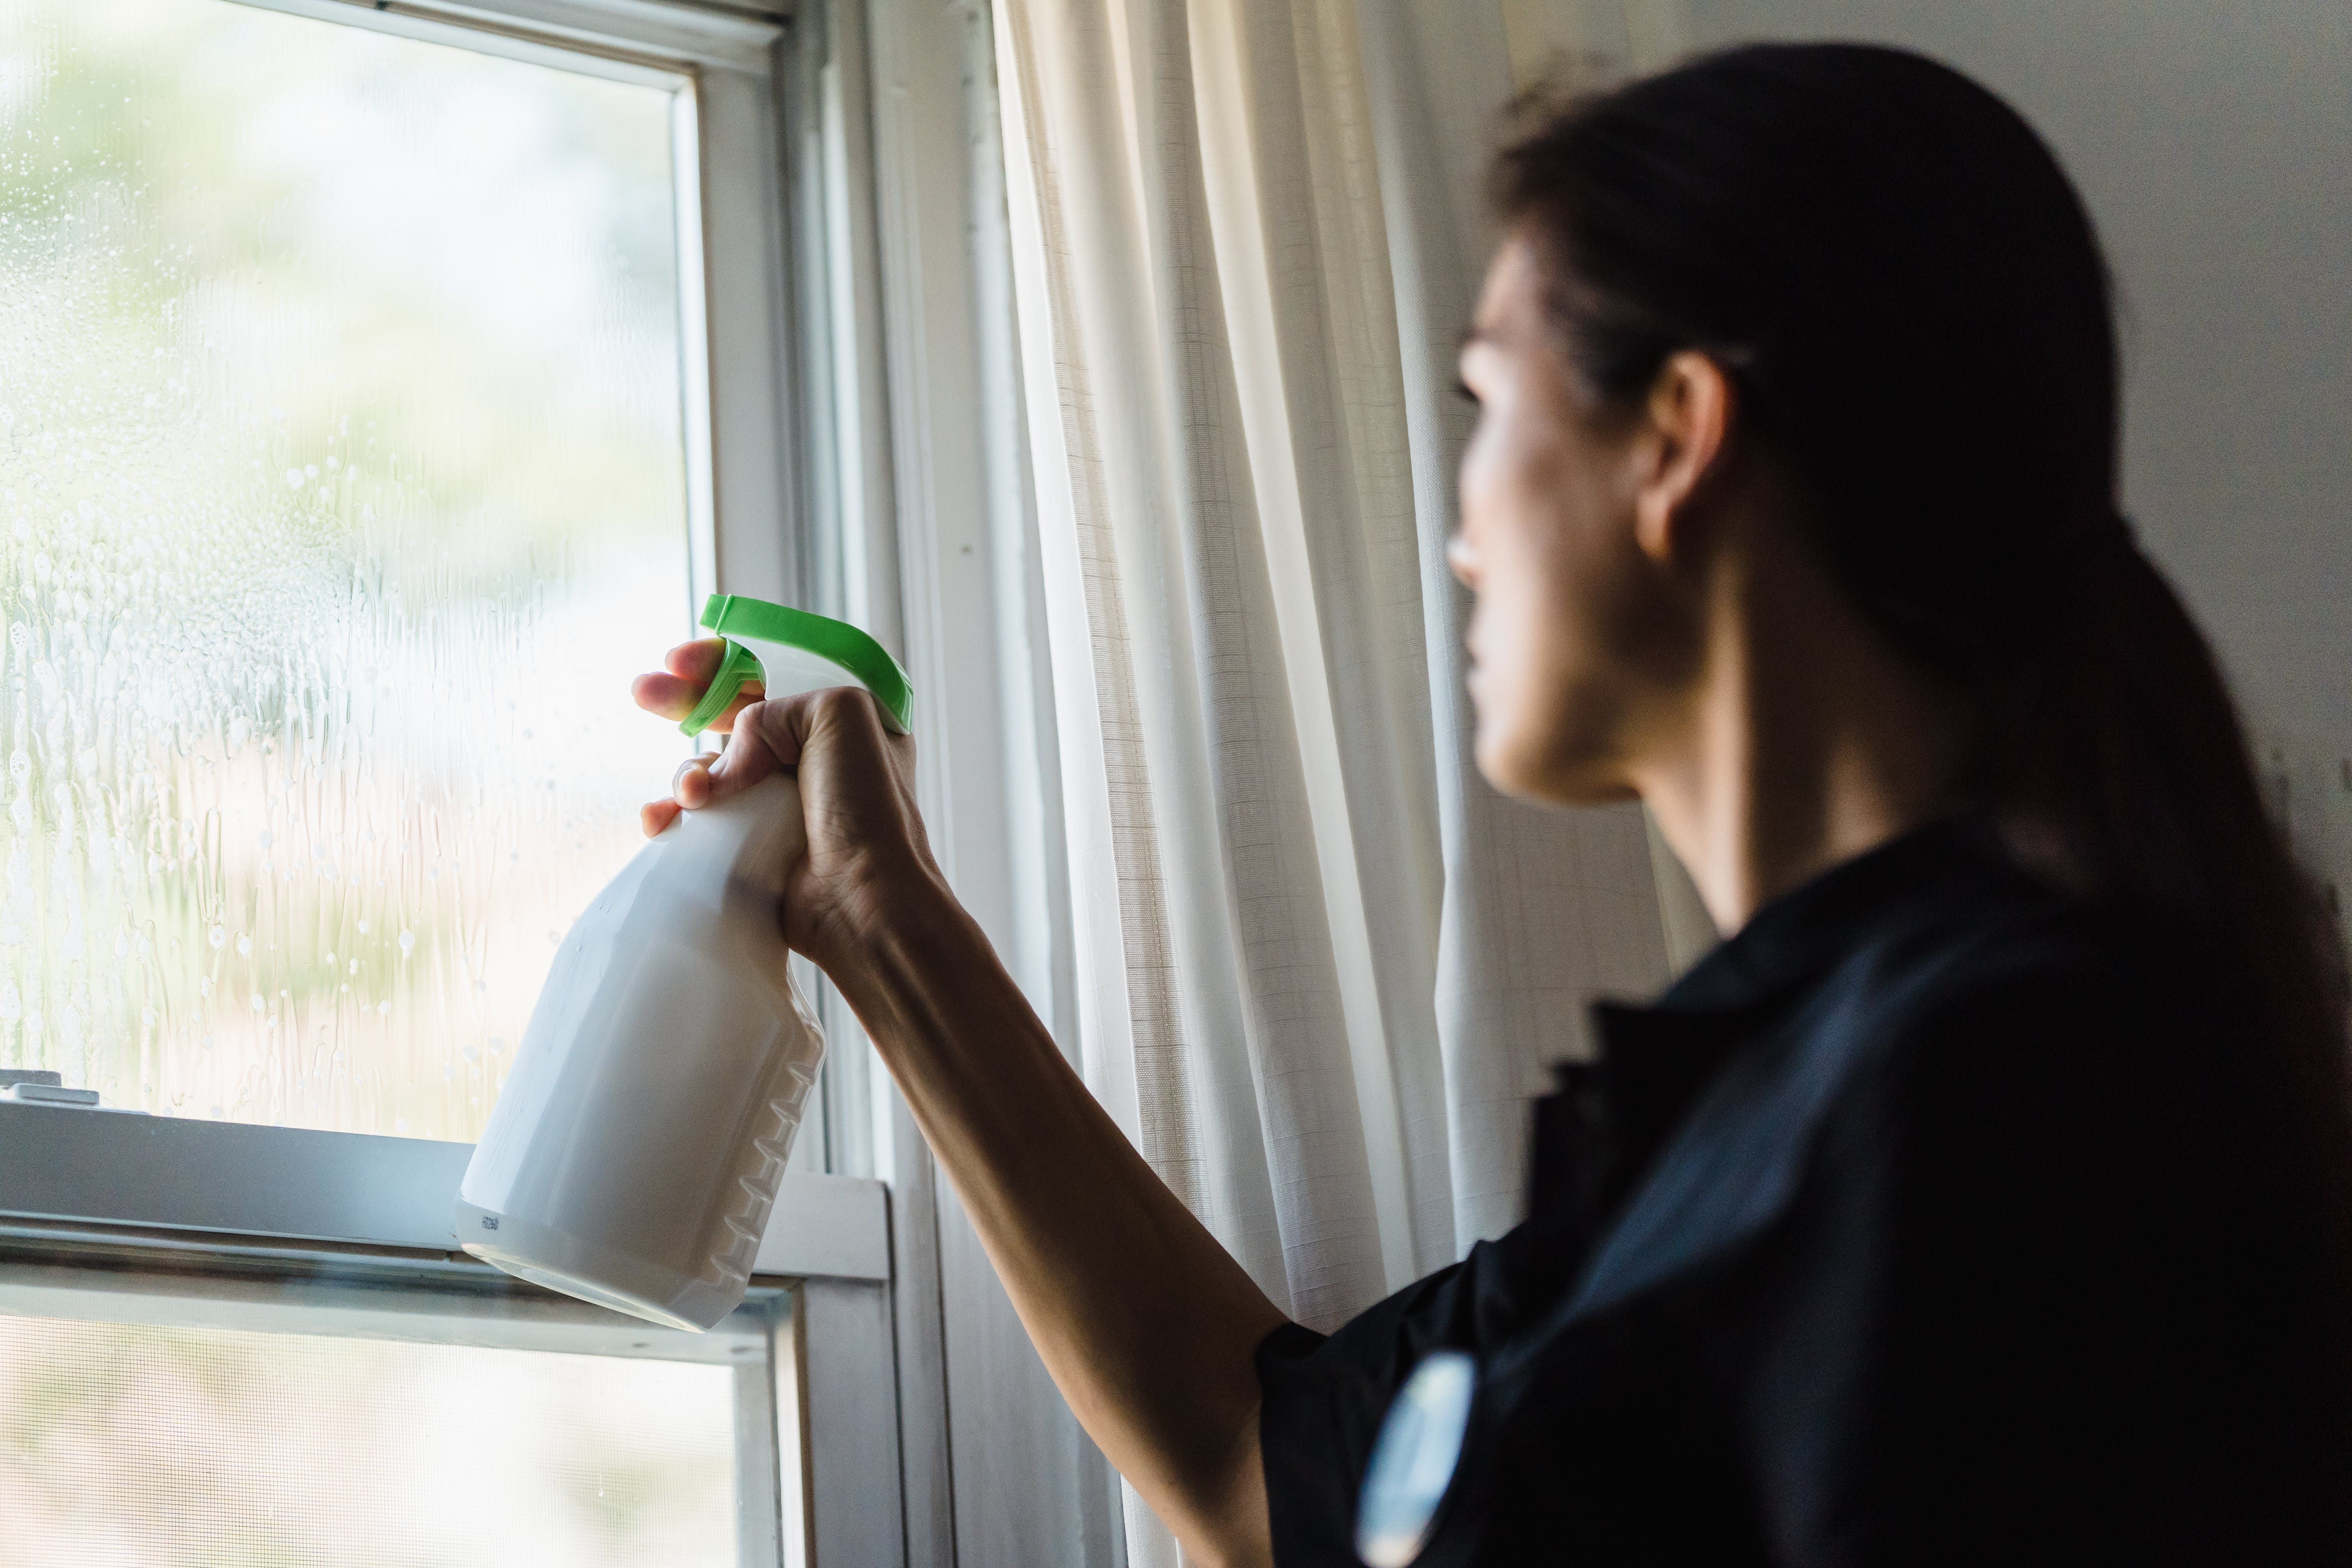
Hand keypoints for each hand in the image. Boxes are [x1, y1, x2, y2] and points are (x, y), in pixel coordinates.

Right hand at [633, 639, 946, 973]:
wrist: (861, 900)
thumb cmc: (869, 809)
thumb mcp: (841, 714)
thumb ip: (778, 706)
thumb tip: (731, 758)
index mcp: (845, 720)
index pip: (777, 672)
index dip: (726, 663)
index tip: (682, 662)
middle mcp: (814, 758)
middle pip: (735, 714)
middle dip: (686, 701)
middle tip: (646, 692)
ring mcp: (781, 801)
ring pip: (712, 767)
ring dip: (688, 771)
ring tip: (691, 794)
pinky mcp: (753, 842)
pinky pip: (701, 816)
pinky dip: (674, 814)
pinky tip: (660, 820)